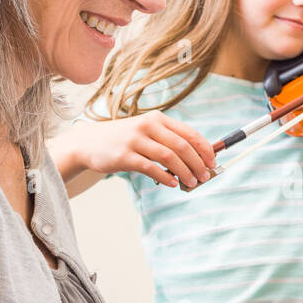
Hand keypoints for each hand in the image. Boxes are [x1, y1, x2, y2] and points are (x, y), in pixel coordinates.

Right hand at [71, 111, 214, 188]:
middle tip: (205, 176)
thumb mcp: (147, 132)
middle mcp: (148, 126)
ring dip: (185, 172)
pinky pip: (151, 168)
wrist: (89, 142)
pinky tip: (173, 184)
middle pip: (182, 146)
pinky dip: (165, 177)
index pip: (189, 133)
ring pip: (170, 157)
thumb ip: (169, 141)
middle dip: (198, 163)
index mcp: (158, 119)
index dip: (205, 149)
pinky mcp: (125, 156)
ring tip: (192, 183)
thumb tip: (198, 159)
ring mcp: (135, 140)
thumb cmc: (124, 140)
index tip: (214, 162)